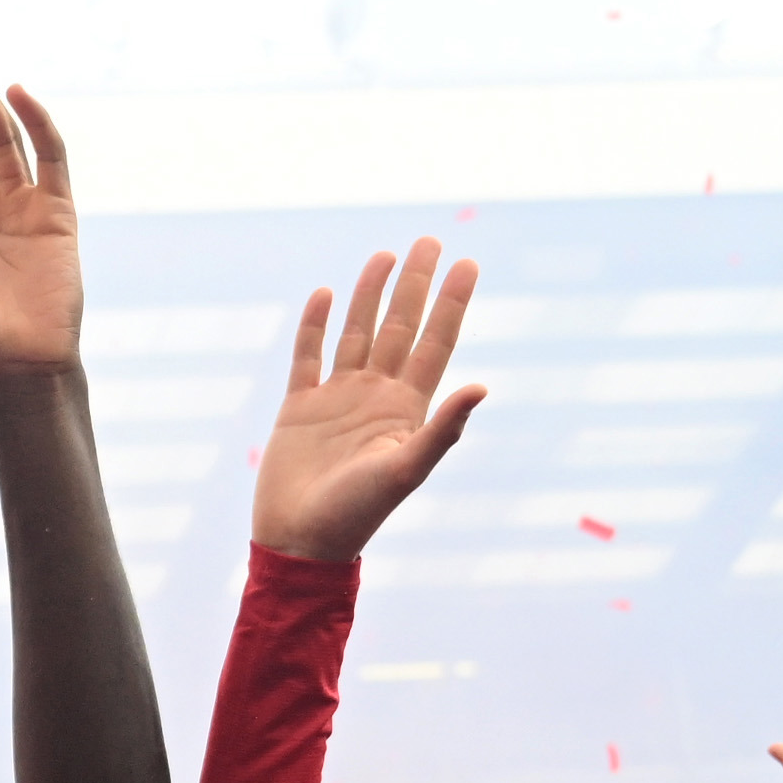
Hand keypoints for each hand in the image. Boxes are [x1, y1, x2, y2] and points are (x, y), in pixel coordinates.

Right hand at [253, 242, 482, 562]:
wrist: (301, 542)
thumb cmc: (357, 514)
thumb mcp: (405, 471)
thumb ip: (443, 430)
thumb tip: (482, 386)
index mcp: (406, 409)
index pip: (435, 343)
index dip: (451, 304)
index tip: (467, 264)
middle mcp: (376, 396)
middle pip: (400, 327)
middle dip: (416, 285)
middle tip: (430, 240)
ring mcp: (337, 399)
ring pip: (357, 333)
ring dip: (370, 295)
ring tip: (384, 256)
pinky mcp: (300, 407)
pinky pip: (309, 356)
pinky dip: (315, 326)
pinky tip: (323, 294)